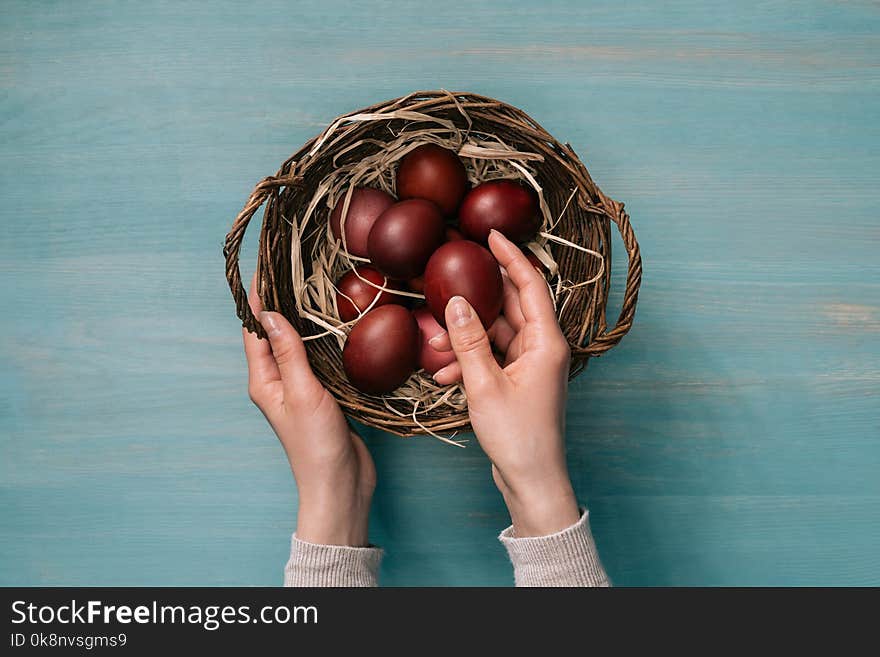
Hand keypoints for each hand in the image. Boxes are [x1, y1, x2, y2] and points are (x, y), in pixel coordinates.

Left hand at [242, 275, 375, 545]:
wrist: (340, 485)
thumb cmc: (316, 445)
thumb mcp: (302, 393)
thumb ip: (288, 353)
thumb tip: (271, 313)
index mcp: (263, 381)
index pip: (256, 329)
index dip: (260, 297)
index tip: (266, 265)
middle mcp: (276, 382)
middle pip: (273, 334)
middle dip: (278, 302)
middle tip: (290, 267)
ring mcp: (298, 389)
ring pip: (294, 345)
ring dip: (300, 319)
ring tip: (310, 288)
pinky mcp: (320, 396)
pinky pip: (315, 359)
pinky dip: (319, 339)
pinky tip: (333, 326)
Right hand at [430, 230, 579, 536]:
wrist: (532, 481)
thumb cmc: (518, 437)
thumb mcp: (485, 385)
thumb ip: (469, 341)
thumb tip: (455, 302)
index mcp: (546, 342)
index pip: (529, 285)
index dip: (511, 257)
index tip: (490, 235)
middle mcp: (542, 348)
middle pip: (508, 307)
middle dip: (475, 300)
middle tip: (449, 278)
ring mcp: (530, 364)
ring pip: (494, 334)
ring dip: (465, 338)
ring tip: (434, 347)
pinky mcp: (518, 380)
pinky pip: (491, 357)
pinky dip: (469, 360)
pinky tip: (442, 373)